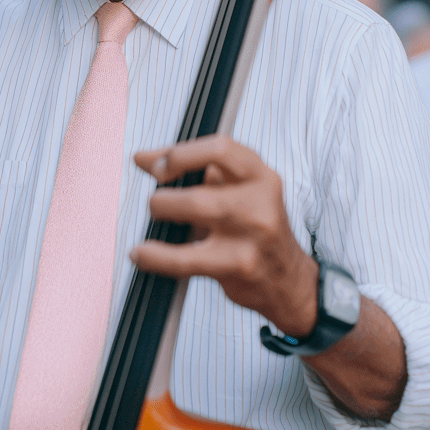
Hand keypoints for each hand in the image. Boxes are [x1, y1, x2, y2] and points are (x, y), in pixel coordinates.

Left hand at [132, 135, 407, 422]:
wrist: (288, 280)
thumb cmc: (253, 228)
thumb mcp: (234, 191)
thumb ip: (193, 171)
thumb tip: (142, 158)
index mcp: (259, 174)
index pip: (219, 149)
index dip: (181, 154)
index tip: (158, 167)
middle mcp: (261, 200)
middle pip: (202, 185)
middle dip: (165, 191)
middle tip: (154, 200)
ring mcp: (252, 234)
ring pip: (195, 210)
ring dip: (162, 212)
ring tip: (155, 220)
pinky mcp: (238, 266)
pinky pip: (186, 259)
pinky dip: (155, 255)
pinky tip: (141, 253)